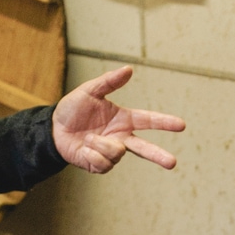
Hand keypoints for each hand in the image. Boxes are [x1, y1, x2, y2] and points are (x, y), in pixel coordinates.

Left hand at [52, 66, 184, 173]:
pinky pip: (102, 163)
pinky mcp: (99, 165)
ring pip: (116, 153)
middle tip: (172, 163)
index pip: (148, 120)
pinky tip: (84, 148)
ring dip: (99, 144)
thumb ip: (109, 82)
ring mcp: (111, 153)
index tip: (181, 125)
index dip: (164, 122)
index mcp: (123, 120)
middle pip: (144, 148)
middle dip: (158, 155)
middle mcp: (121, 137)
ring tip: (87, 138)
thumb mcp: (89, 91)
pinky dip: (91, 154)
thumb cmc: (72, 109)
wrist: (53, 130)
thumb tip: (129, 69)